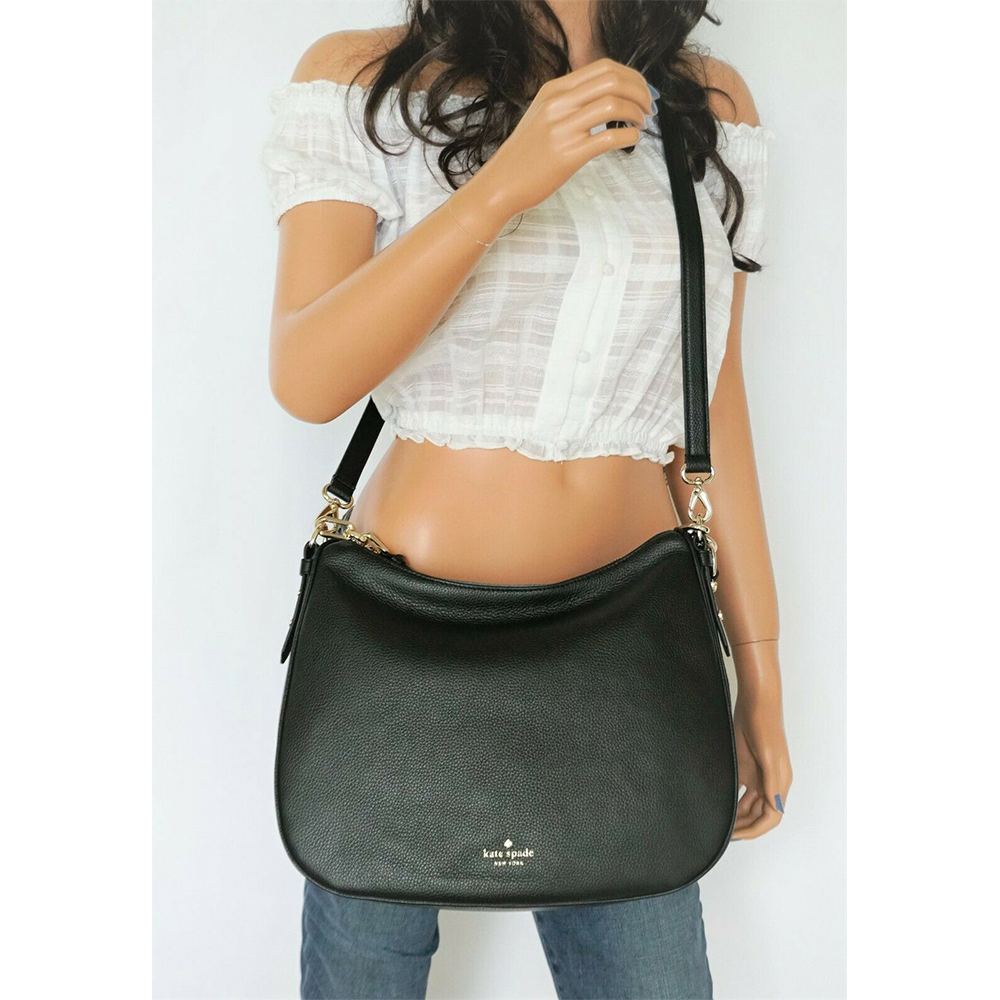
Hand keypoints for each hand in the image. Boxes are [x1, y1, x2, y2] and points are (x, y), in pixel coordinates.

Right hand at [452, 58, 652, 235]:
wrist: (501, 183)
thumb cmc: (525, 155)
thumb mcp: (543, 115)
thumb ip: (570, 102)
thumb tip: (607, 97)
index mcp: (554, 90)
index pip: (603, 68)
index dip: (631, 76)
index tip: (641, 91)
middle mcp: (558, 104)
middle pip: (613, 80)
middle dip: (640, 91)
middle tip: (649, 107)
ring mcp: (563, 128)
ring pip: (614, 104)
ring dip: (637, 112)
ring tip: (641, 123)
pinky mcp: (568, 154)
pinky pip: (609, 136)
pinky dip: (629, 136)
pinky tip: (632, 140)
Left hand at [731, 643, 791, 838]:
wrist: (755, 702)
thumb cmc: (765, 727)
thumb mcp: (770, 757)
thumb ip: (771, 784)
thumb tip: (775, 808)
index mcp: (779, 783)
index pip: (771, 817)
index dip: (755, 830)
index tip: (736, 836)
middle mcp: (770, 782)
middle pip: (759, 814)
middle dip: (744, 826)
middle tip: (723, 833)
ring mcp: (757, 774)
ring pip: (749, 804)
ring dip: (738, 816)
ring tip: (719, 824)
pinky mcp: (745, 764)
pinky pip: (740, 789)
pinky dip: (732, 799)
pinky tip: (719, 804)